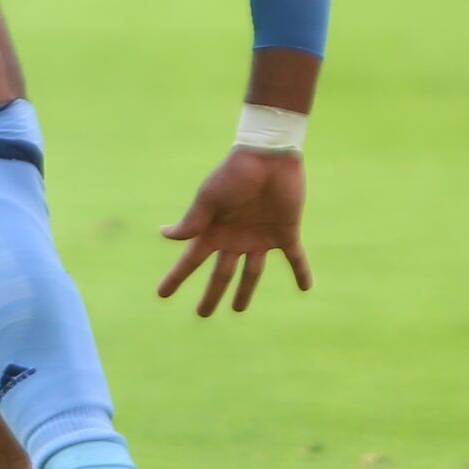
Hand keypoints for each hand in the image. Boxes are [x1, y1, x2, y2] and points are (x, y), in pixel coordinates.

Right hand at [156, 147, 311, 316]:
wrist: (267, 154)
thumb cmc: (233, 173)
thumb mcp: (208, 198)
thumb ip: (192, 221)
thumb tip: (165, 235)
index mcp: (214, 231)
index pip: (191, 261)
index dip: (176, 278)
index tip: (162, 294)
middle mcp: (235, 238)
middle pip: (221, 275)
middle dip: (212, 295)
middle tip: (203, 314)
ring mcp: (260, 237)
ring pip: (253, 273)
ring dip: (246, 291)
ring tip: (238, 309)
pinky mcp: (286, 232)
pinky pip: (295, 257)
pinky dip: (301, 272)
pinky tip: (306, 287)